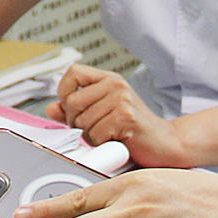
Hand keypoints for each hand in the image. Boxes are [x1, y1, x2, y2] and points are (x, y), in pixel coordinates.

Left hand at [47, 65, 191, 168]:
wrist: (166, 142)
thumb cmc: (135, 129)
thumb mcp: (104, 112)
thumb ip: (76, 110)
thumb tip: (51, 108)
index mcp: (109, 79)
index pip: (72, 73)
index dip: (64, 92)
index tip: (71, 108)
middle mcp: (116, 85)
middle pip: (72, 102)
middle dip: (76, 123)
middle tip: (94, 129)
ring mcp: (121, 100)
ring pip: (82, 122)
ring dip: (91, 137)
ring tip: (109, 136)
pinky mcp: (126, 118)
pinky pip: (95, 134)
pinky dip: (101, 144)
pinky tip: (115, 141)